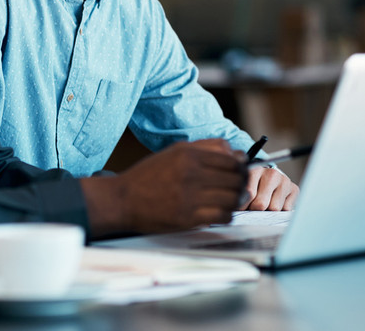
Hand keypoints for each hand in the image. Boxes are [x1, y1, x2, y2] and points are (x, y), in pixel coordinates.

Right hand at [80, 139, 246, 236]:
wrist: (123, 199)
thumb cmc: (148, 175)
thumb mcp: (174, 151)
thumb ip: (205, 147)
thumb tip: (236, 152)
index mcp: (188, 155)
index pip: (233, 160)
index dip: (241, 167)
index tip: (239, 172)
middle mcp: (191, 174)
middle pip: (236, 180)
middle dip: (241, 184)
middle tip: (237, 188)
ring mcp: (190, 197)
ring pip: (233, 199)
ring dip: (235, 201)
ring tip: (228, 200)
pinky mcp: (189, 218)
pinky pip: (223, 216)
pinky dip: (226, 215)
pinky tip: (218, 212)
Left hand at [240, 167, 298, 210]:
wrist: (270, 177)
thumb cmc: (253, 184)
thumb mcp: (244, 185)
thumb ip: (242, 195)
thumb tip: (239, 209)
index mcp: (255, 170)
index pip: (249, 193)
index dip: (243, 206)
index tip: (241, 208)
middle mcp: (271, 173)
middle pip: (261, 203)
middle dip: (255, 209)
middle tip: (253, 207)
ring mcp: (284, 180)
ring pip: (274, 208)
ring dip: (268, 211)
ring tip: (265, 203)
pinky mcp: (295, 189)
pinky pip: (286, 209)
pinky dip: (280, 210)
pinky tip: (275, 202)